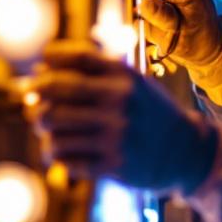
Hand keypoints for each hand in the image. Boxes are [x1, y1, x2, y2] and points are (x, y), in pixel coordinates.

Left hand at [26, 44, 216, 192]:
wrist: (184, 151)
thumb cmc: (146, 112)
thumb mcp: (130, 82)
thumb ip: (91, 73)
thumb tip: (37, 70)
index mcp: (123, 75)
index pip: (73, 56)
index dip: (48, 60)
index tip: (41, 72)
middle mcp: (119, 100)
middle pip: (53, 90)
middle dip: (36, 98)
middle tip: (37, 107)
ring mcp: (116, 134)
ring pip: (53, 129)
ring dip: (45, 133)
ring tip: (51, 134)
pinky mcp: (113, 165)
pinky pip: (65, 159)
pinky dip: (57, 156)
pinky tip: (64, 153)